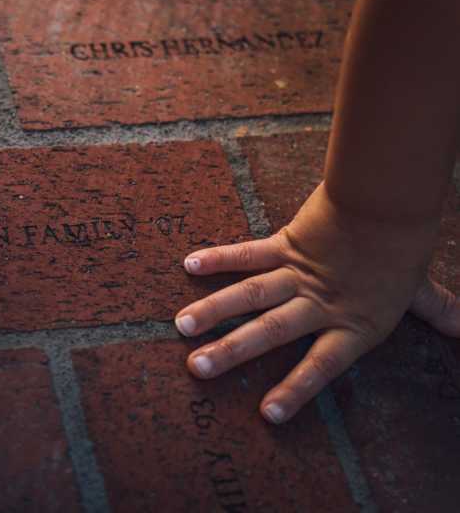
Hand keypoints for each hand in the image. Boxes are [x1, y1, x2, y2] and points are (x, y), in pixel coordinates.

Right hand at [175, 182, 458, 423]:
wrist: (390, 202)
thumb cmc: (405, 246)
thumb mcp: (418, 287)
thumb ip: (435, 310)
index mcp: (352, 323)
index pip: (320, 365)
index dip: (295, 390)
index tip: (266, 414)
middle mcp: (319, 304)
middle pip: (270, 331)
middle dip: (232, 351)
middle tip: (198, 368)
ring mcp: (298, 274)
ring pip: (250, 296)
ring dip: (214, 311)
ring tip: (182, 326)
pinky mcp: (286, 244)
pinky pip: (247, 254)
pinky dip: (219, 259)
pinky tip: (189, 265)